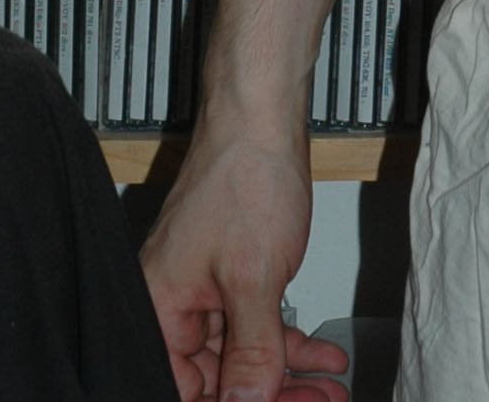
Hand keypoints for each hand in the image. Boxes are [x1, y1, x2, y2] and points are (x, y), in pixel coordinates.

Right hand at [140, 125, 350, 401]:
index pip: (186, 389)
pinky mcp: (233, 276)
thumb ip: (252, 349)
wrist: (262, 115)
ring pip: (243, 357)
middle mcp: (174, 307)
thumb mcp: (253, 276)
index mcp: (159, 310)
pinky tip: (323, 358)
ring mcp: (205, 291)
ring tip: (328, 391)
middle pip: (217, 380)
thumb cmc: (242, 175)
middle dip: (270, 395)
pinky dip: (290, 343)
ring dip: (288, 376)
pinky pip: (258, 327)